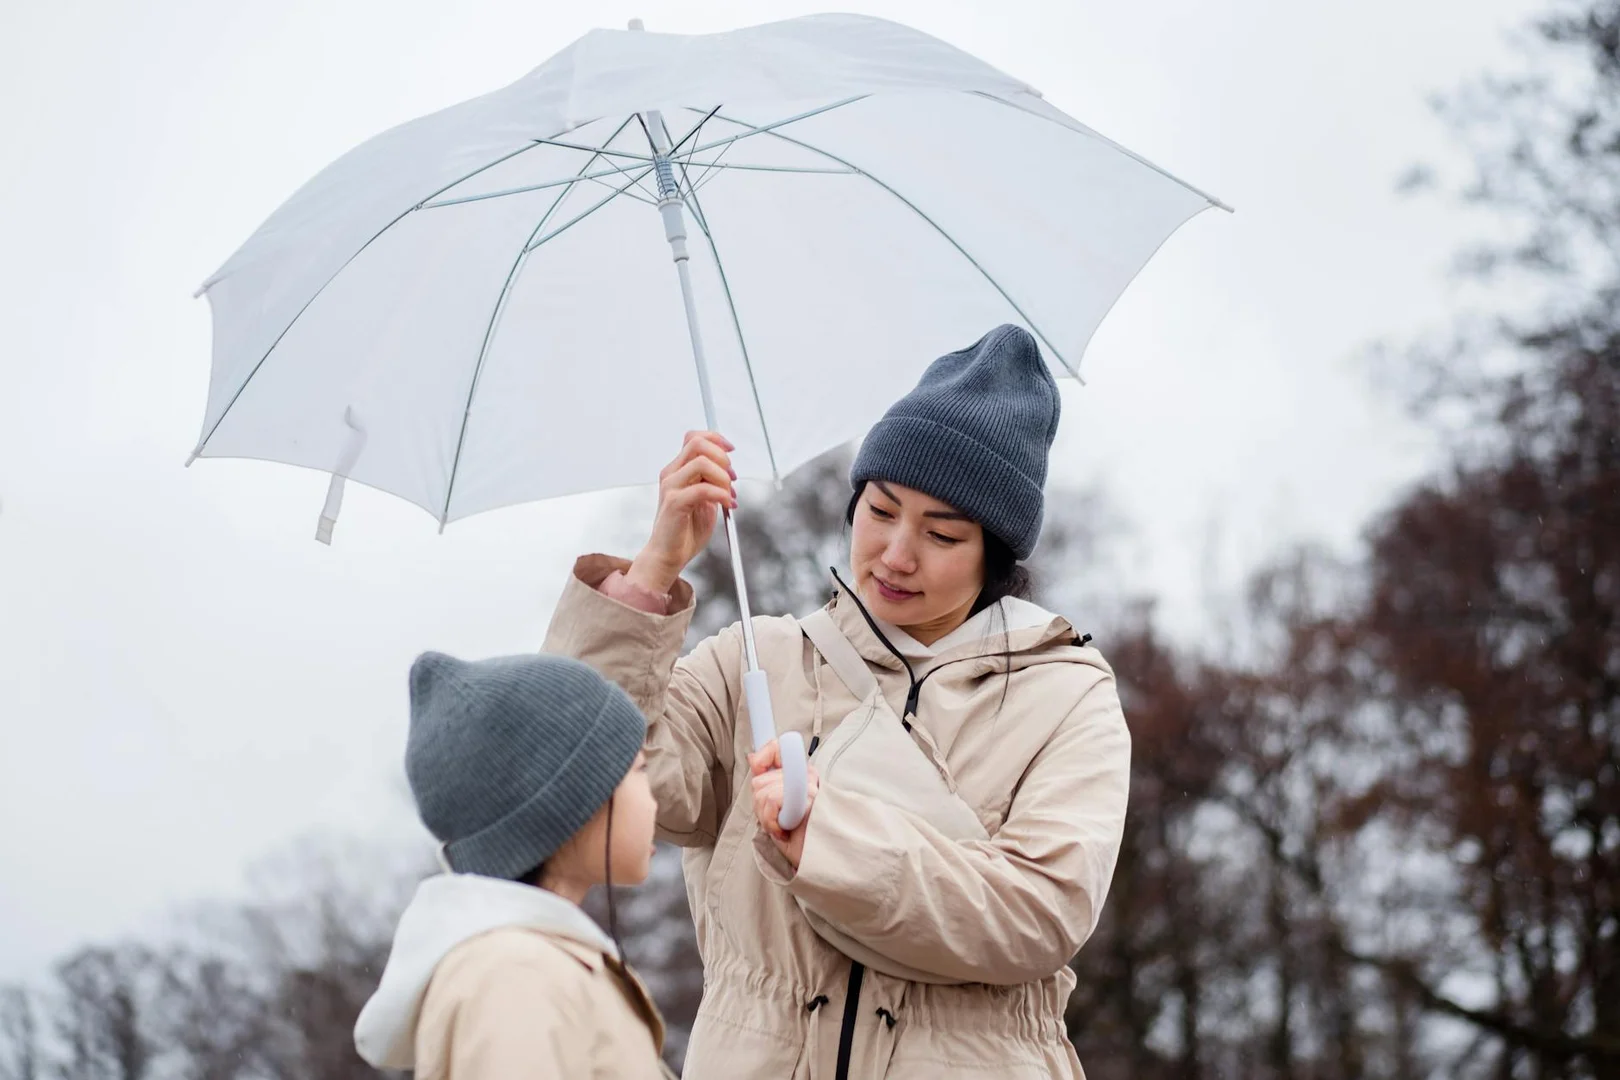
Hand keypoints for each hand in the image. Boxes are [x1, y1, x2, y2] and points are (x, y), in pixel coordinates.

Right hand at [626, 431, 736, 595]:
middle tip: (732, 478)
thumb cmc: (686, 530)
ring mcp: (670, 487)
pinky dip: (721, 494)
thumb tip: (730, 468)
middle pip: (698, 443)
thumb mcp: (705, 500)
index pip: (694, 437)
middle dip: (722, 457)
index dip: (716, 438)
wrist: (669, 556)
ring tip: (729, 495)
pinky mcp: (674, 503)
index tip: (731, 452)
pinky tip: (727, 505)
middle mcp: (671, 474)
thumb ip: (712, 482)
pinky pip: (703, 488)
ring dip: (723, 477)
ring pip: (702, 462)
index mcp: (677, 470)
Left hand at [749, 740, 820, 868]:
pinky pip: (774, 798)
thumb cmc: (799, 840)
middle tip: (777, 821)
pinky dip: (773, 821)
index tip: (761, 774)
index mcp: (801, 775)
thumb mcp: (776, 811)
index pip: (776, 748)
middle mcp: (808, 776)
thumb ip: (766, 784)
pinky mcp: (809, 796)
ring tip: (784, 827)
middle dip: (760, 807)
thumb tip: (752, 757)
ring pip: (764, 792)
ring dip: (767, 818)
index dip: (762, 759)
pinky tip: (786, 829)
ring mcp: (810, 785)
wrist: (819, 861)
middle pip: (759, 781)